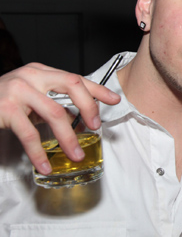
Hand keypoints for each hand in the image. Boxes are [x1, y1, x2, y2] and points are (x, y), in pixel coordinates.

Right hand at [0, 63, 120, 173]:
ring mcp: (18, 90)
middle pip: (72, 85)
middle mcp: (32, 76)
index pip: (76, 78)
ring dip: (68, 137)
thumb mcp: (30, 97)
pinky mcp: (6, 109)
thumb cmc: (3, 101)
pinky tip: (45, 165)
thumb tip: (80, 118)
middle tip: (95, 127)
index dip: (97, 90)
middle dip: (88, 107)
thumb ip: (52, 103)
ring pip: (55, 113)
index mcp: (42, 72)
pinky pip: (29, 134)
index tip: (115, 100)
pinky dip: (39, 153)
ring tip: (76, 154)